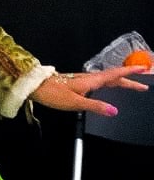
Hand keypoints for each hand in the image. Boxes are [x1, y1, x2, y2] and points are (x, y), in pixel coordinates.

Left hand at [31, 65, 148, 116]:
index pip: (115, 75)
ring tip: (132, 85)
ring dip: (120, 81)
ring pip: (107, 79)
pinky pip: (100, 82)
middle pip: (113, 78)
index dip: (129, 73)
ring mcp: (83, 80)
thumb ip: (95, 106)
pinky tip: (109, 88)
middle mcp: (89, 78)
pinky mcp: (78, 83)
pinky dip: (110, 83)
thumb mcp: (75, 102)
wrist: (36, 87)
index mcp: (91, 81)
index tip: (143, 69)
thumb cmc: (54, 94)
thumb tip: (114, 110)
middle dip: (129, 80)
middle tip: (144, 85)